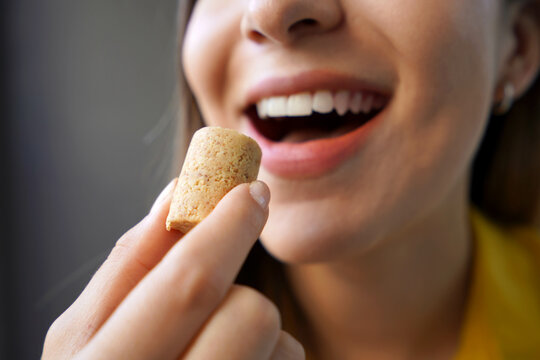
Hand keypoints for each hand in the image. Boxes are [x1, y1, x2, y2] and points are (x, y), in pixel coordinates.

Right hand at [42, 180, 304, 359]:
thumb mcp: (87, 330)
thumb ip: (130, 263)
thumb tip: (178, 191)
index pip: (190, 287)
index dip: (228, 230)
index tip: (252, 191)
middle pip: (251, 314)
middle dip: (240, 294)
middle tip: (222, 299)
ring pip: (281, 343)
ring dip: (257, 335)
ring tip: (215, 352)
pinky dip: (268, 358)